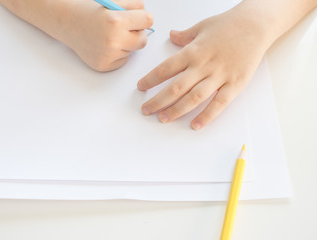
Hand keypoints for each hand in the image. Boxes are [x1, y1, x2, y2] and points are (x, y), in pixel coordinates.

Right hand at [64, 0, 152, 70]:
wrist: (67, 22)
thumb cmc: (89, 10)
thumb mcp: (113, 1)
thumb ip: (134, 7)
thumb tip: (148, 20)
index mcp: (116, 21)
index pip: (148, 20)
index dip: (142, 18)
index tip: (136, 17)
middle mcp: (113, 41)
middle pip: (143, 40)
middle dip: (137, 33)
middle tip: (123, 27)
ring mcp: (108, 56)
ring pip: (133, 51)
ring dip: (126, 43)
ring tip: (110, 35)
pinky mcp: (104, 66)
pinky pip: (123, 60)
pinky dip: (118, 54)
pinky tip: (105, 45)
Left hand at [137, 9, 268, 128]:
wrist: (257, 24)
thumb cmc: (229, 24)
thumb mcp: (202, 26)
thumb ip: (185, 36)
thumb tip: (171, 35)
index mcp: (193, 51)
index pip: (166, 68)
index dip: (151, 79)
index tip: (140, 87)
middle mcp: (203, 65)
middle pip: (176, 87)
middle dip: (158, 101)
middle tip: (146, 110)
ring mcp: (220, 76)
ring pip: (194, 98)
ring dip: (177, 110)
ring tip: (163, 119)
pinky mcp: (235, 84)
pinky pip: (219, 103)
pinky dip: (207, 116)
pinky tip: (195, 125)